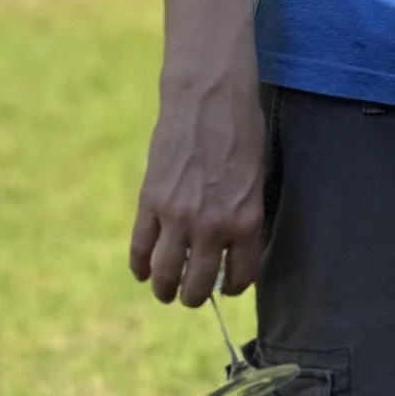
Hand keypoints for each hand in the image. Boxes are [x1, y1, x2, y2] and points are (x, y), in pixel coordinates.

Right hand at [128, 66, 266, 305]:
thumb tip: (231, 244)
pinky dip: (139, 265)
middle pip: (200, 284)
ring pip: (166, 274)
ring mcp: (177, 217)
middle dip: (196, 296)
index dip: (234, 286)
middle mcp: (212, 227)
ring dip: (165, 289)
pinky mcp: (150, 203)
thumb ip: (243, 214)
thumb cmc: (241, 132)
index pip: (241, 276)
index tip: (229, 286)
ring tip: (165, 291)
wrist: (208, 99)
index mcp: (245, 222)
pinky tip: (141, 271)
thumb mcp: (256, 178)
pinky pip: (140, 247)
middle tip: (192, 296)